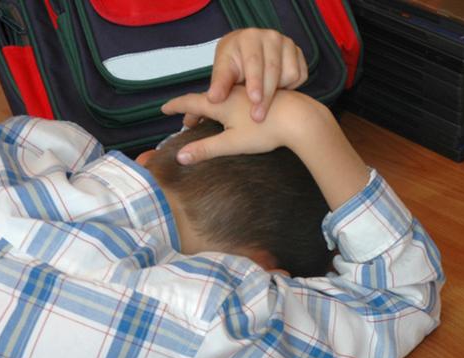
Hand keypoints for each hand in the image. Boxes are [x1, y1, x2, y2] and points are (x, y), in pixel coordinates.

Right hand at [162, 86, 318, 163]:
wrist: (299, 118)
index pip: (190, 102)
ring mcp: (247, 94)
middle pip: (205, 100)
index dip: (176, 106)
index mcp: (220, 103)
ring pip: (222, 100)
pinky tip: (234, 118)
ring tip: (208, 121)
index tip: (164, 109)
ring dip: (210, 110)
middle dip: (193, 111)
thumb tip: (180, 157)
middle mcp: (231, 94)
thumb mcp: (231, 143)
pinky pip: (236, 100)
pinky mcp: (261, 97)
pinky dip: (227, 108)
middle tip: (186, 123)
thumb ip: (205, 149)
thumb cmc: (265, 132)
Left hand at [206, 29, 307, 121]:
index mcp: (249, 37)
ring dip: (279, 91)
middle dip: (267, 94)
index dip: (255, 81)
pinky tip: (278, 89)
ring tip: (265, 99)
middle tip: (258, 116)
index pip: (254, 61)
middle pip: (273, 69)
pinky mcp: (299, 54)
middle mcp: (271, 36)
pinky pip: (300, 76)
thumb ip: (220, 84)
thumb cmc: (234, 63)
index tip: (254, 100)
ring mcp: (288, 44)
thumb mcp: (224, 71)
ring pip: (290, 73)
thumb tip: (213, 99)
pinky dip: (290, 87)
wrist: (249, 53)